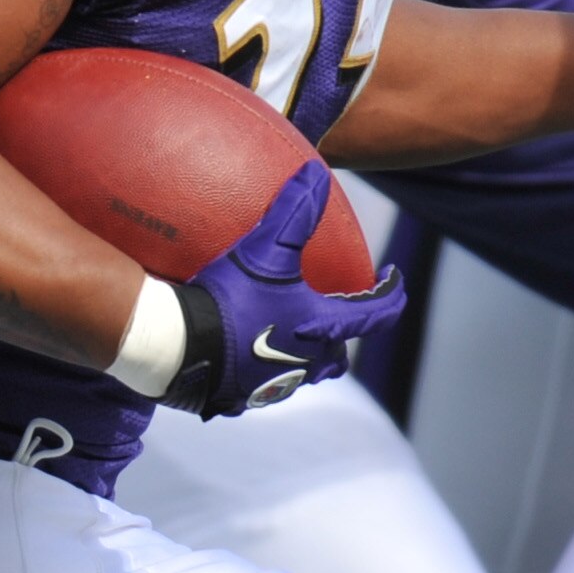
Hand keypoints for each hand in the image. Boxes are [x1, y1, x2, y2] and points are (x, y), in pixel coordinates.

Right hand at [169, 159, 405, 417]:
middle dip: (343, 333)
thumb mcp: (265, 249)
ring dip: (304, 352)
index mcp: (322, 328)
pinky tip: (242, 352)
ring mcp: (275, 385)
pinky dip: (262, 367)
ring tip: (288, 329)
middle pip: (339, 353)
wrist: (181, 346)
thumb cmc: (232, 299)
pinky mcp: (242, 398)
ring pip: (304, 372)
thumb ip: (294, 210)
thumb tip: (316, 173)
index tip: (392, 276)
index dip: (391, 292)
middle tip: (334, 310)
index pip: (377, 313)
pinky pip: (262, 384)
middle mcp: (308, 363)